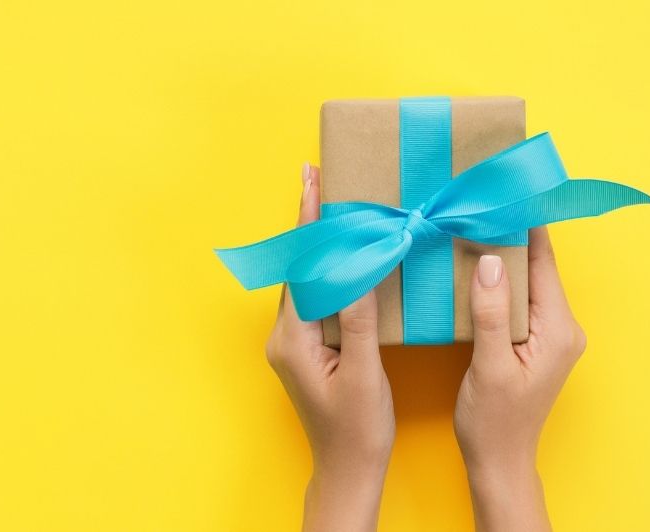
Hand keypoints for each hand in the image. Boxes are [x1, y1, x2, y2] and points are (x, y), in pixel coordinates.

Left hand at [265, 163, 394, 531]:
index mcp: (293, 338)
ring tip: (337, 205)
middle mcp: (285, 336)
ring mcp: (294, 343)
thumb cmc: (357, 430)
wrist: (347, 471)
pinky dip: (334, 270)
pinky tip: (350, 257)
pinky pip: (320, 298)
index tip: (312, 179)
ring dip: (325, 243)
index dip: (310, 220)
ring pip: (310, 279)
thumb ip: (358, 318)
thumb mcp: (364, 373)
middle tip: (324, 177)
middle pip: (301, 265)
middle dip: (315, 221)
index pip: (303, 264)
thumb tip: (361, 264)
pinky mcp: (308, 349)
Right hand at [454, 228, 586, 531]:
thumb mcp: (490, 366)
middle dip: (508, 234)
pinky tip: (472, 267)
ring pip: (526, 280)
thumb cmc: (494, 423)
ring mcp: (550, 334)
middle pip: (536, 266)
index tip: (502, 190)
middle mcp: (562, 326)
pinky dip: (498, 280)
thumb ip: (492, 313)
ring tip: (471, 224)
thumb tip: (491, 260)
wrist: (499, 463)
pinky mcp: (533, 340)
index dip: (524, 224)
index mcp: (559, 328)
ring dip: (501, 256)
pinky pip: (518, 299)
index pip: (543, 261)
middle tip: (478, 201)